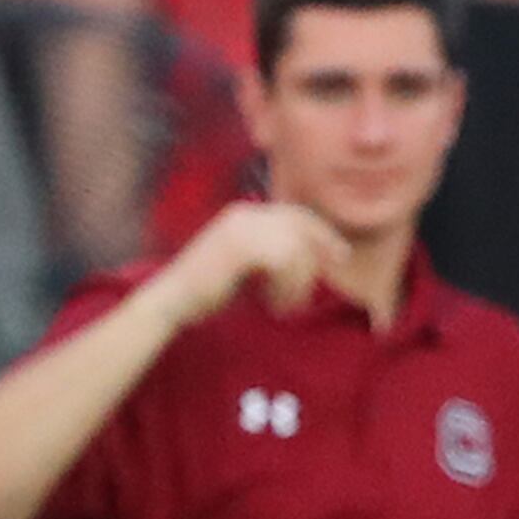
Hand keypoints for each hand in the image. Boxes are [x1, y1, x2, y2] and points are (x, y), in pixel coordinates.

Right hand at [153, 198, 346, 324]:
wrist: (176, 299)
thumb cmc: (214, 289)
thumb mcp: (253, 266)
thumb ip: (278, 253)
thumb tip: (317, 255)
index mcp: (245, 214)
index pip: (295, 214)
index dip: (322, 232)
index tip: (342, 255)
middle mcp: (244, 214)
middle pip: (301, 223)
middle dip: (324, 245)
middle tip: (337, 266)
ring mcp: (240, 227)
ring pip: (296, 248)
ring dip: (299, 282)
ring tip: (286, 303)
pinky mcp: (238, 246)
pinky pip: (284, 263)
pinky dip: (287, 289)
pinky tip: (276, 305)